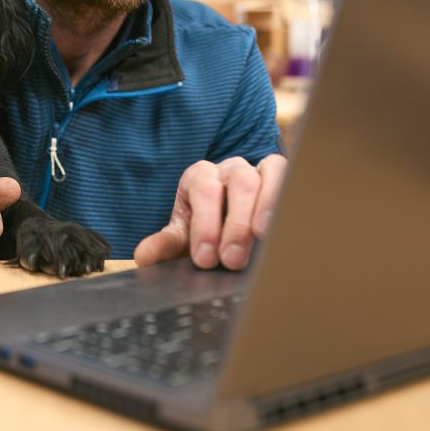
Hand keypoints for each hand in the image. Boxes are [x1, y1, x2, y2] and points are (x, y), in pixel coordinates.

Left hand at [133, 154, 286, 269]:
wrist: (230, 226)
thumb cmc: (206, 230)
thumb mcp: (184, 237)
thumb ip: (165, 245)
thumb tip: (143, 256)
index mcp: (199, 178)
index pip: (203, 192)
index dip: (205, 225)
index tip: (205, 259)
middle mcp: (229, 170)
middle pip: (237, 183)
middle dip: (235, 224)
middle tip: (232, 260)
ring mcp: (258, 170)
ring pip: (265, 176)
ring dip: (265, 208)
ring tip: (263, 239)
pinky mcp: (281, 177)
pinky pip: (286, 174)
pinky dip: (285, 194)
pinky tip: (285, 222)